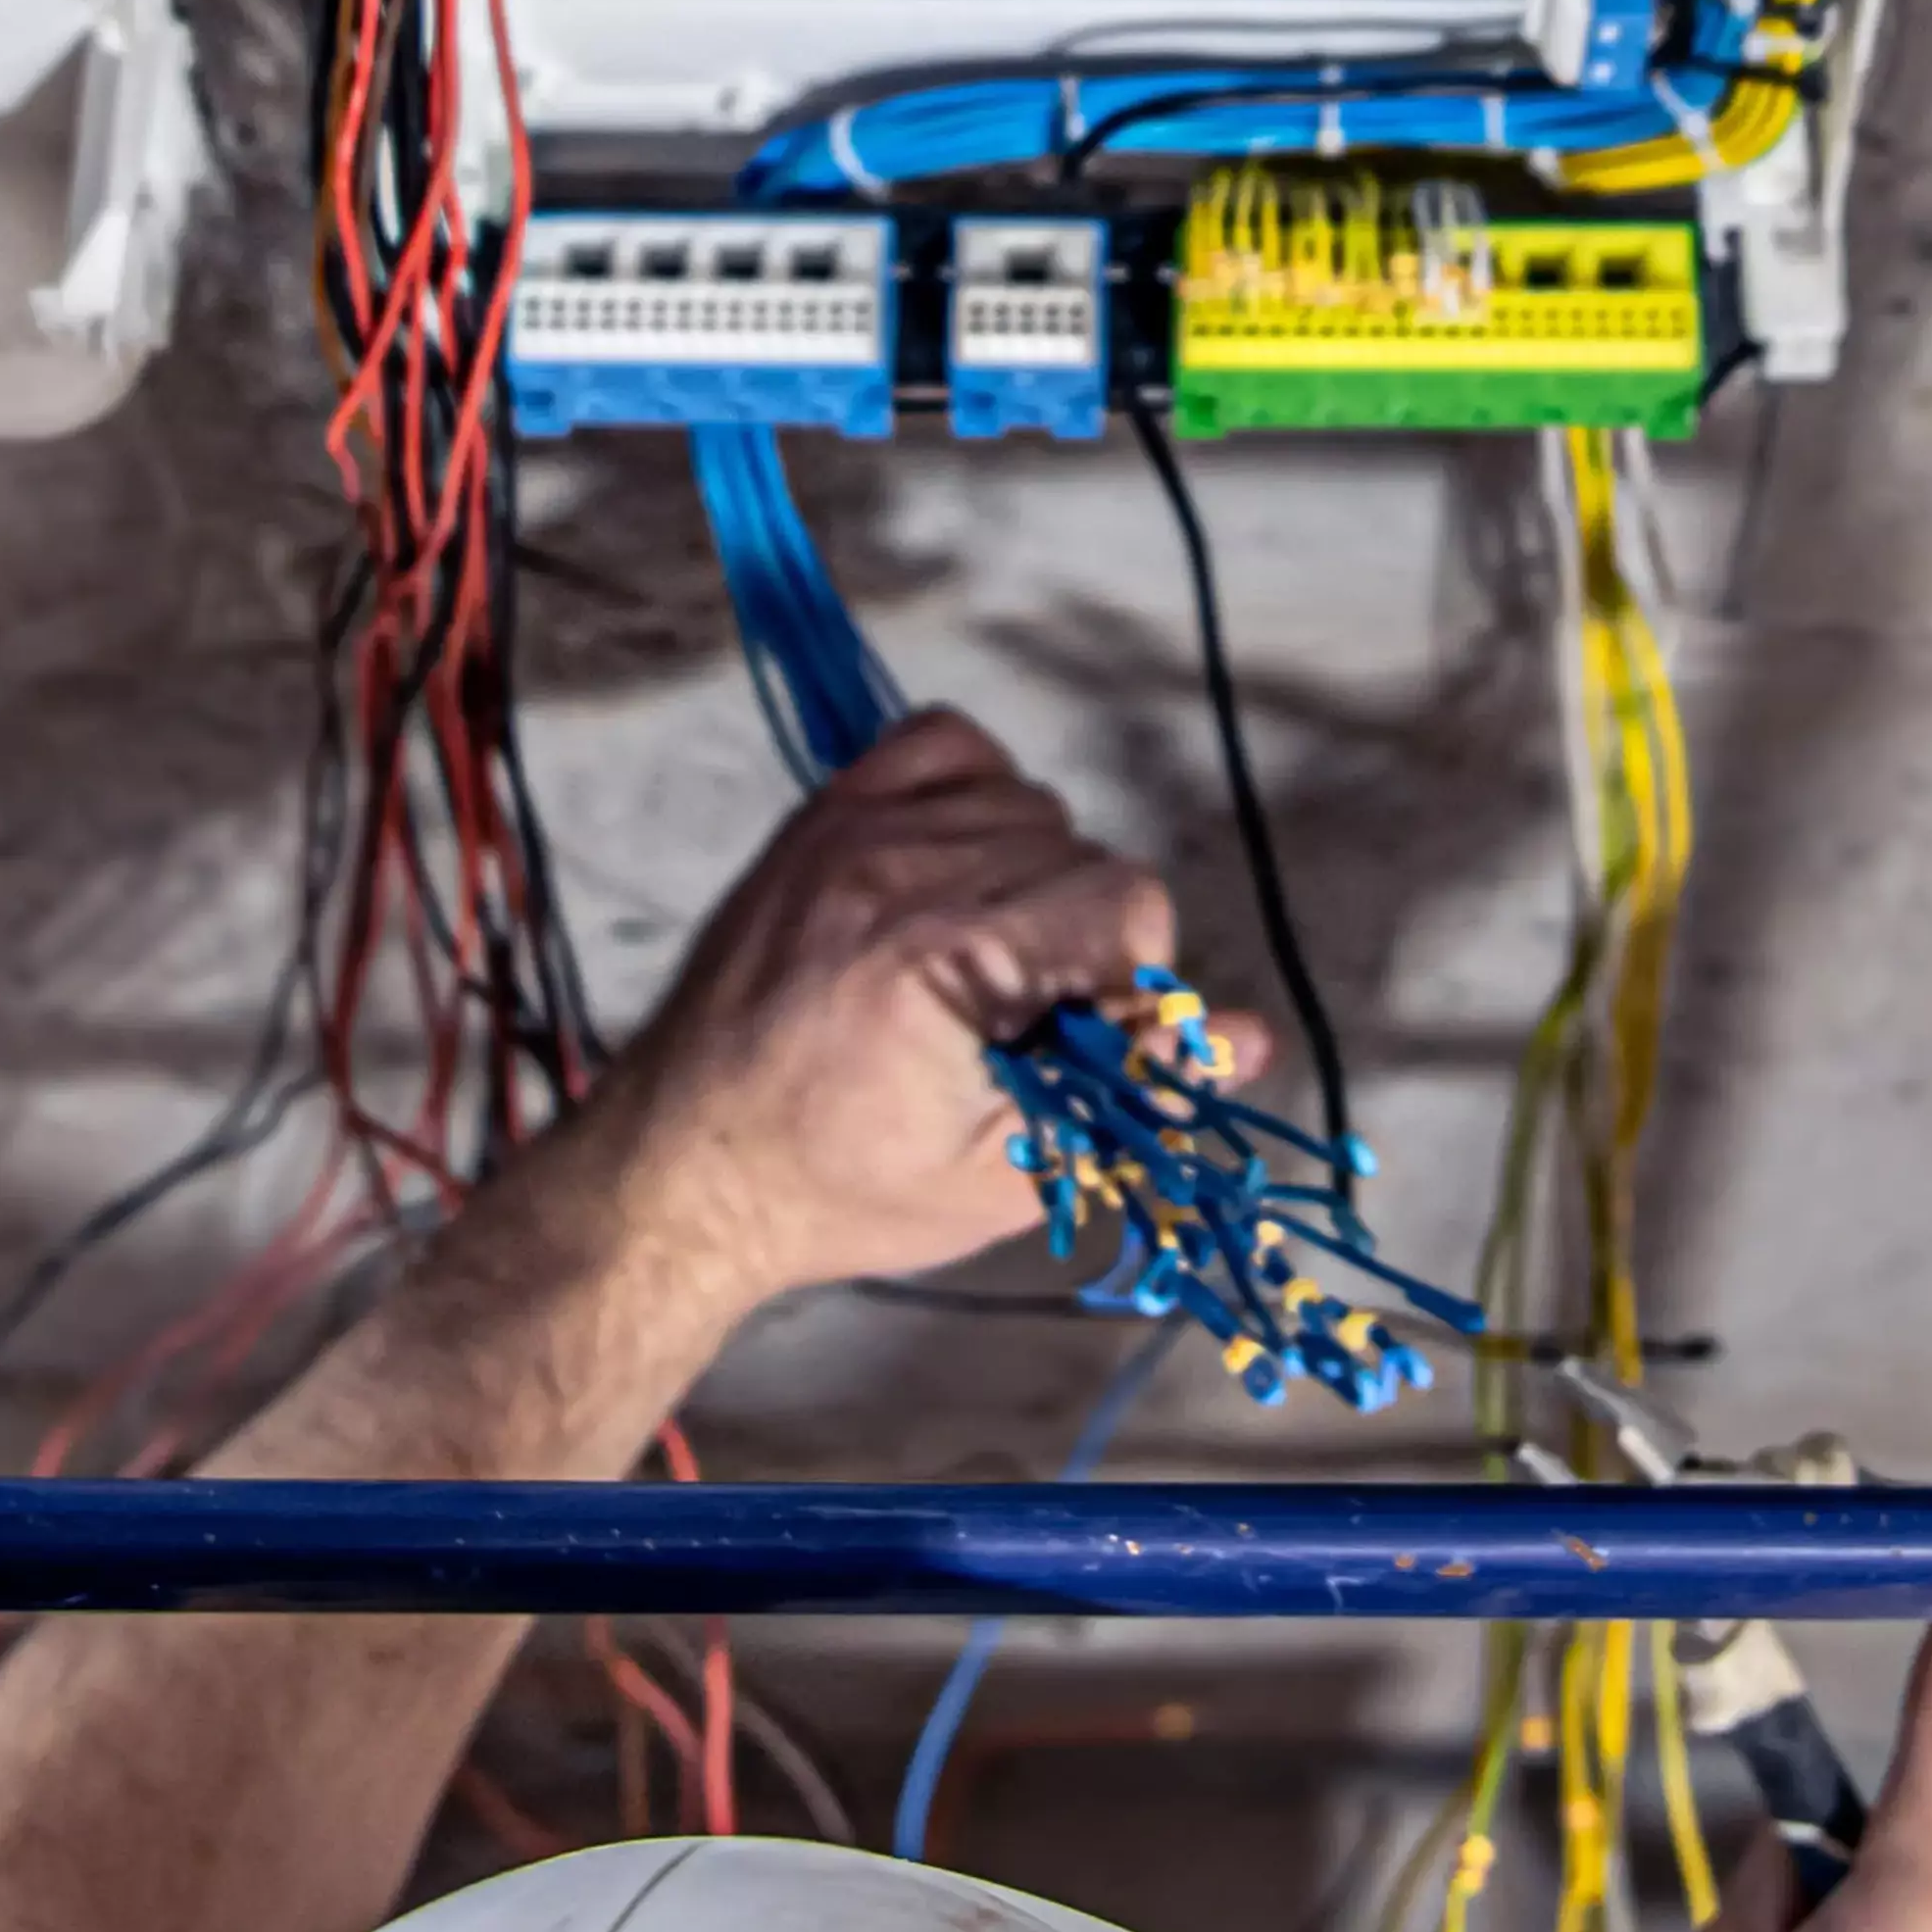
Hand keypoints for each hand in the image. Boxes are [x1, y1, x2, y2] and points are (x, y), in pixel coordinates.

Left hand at [612, 709, 1261, 1316]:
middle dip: (1082, 941)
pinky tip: (954, 878)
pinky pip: (948, 744)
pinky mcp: (822, 814)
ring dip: (1031, 875)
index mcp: (946, 960)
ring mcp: (853, 828)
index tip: (1081, 1044)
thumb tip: (1249, 1038)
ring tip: (977, 965)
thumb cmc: (842, 1187)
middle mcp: (899, 869)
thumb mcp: (1004, 1176)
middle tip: (1021, 1026)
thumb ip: (1130, 1098)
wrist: (682, 1166)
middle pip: (1083, 852)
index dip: (1131, 981)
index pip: (1126, 899)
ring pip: (1027, 803)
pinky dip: (974, 795)